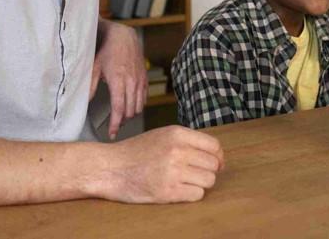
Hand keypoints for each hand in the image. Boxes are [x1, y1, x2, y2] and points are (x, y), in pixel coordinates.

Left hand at [90, 21, 146, 139]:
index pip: (119, 109)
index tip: (112, 134)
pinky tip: (130, 106)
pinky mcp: (145, 79)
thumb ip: (90, 85)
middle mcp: (131, 82)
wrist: (124, 37)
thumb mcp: (94, 67)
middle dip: (122, 122)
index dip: (115, 124)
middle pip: (130, 111)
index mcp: (118, 80)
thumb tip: (84, 102)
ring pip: (139, 107)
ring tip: (121, 118)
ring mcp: (140, 80)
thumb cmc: (107, 51)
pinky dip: (138, 106)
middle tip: (114, 126)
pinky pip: (144, 99)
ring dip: (130, 115)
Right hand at [98, 125, 225, 202]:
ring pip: (208, 180)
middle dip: (208, 171)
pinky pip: (197, 195)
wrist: (110, 168)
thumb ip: (187, 141)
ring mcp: (172, 172)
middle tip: (196, 174)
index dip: (218, 156)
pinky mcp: (167, 192)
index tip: (214, 163)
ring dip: (201, 183)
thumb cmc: (136, 152)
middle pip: (214, 165)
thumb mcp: (163, 135)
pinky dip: (192, 194)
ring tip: (186, 182)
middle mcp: (177, 151)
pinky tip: (179, 190)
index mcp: (177, 134)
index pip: (214, 146)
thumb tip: (216, 155)